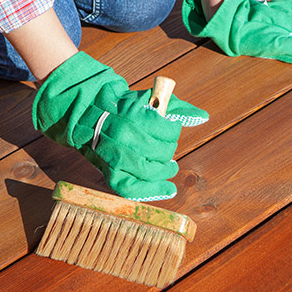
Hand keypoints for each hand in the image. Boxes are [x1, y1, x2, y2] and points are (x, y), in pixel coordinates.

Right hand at [32, 52, 207, 200]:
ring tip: (170, 167)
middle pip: (162, 152)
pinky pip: (133, 189)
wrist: (88, 114)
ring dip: (165, 171)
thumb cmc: (123, 107)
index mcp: (135, 116)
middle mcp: (125, 137)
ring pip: (151, 171)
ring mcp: (116, 157)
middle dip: (169, 150)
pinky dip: (151, 192)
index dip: (174, 131)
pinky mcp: (109, 172)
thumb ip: (177, 108)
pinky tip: (166, 189)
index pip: (169, 131)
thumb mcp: (149, 99)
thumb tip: (202, 117)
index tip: (171, 130)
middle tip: (167, 148)